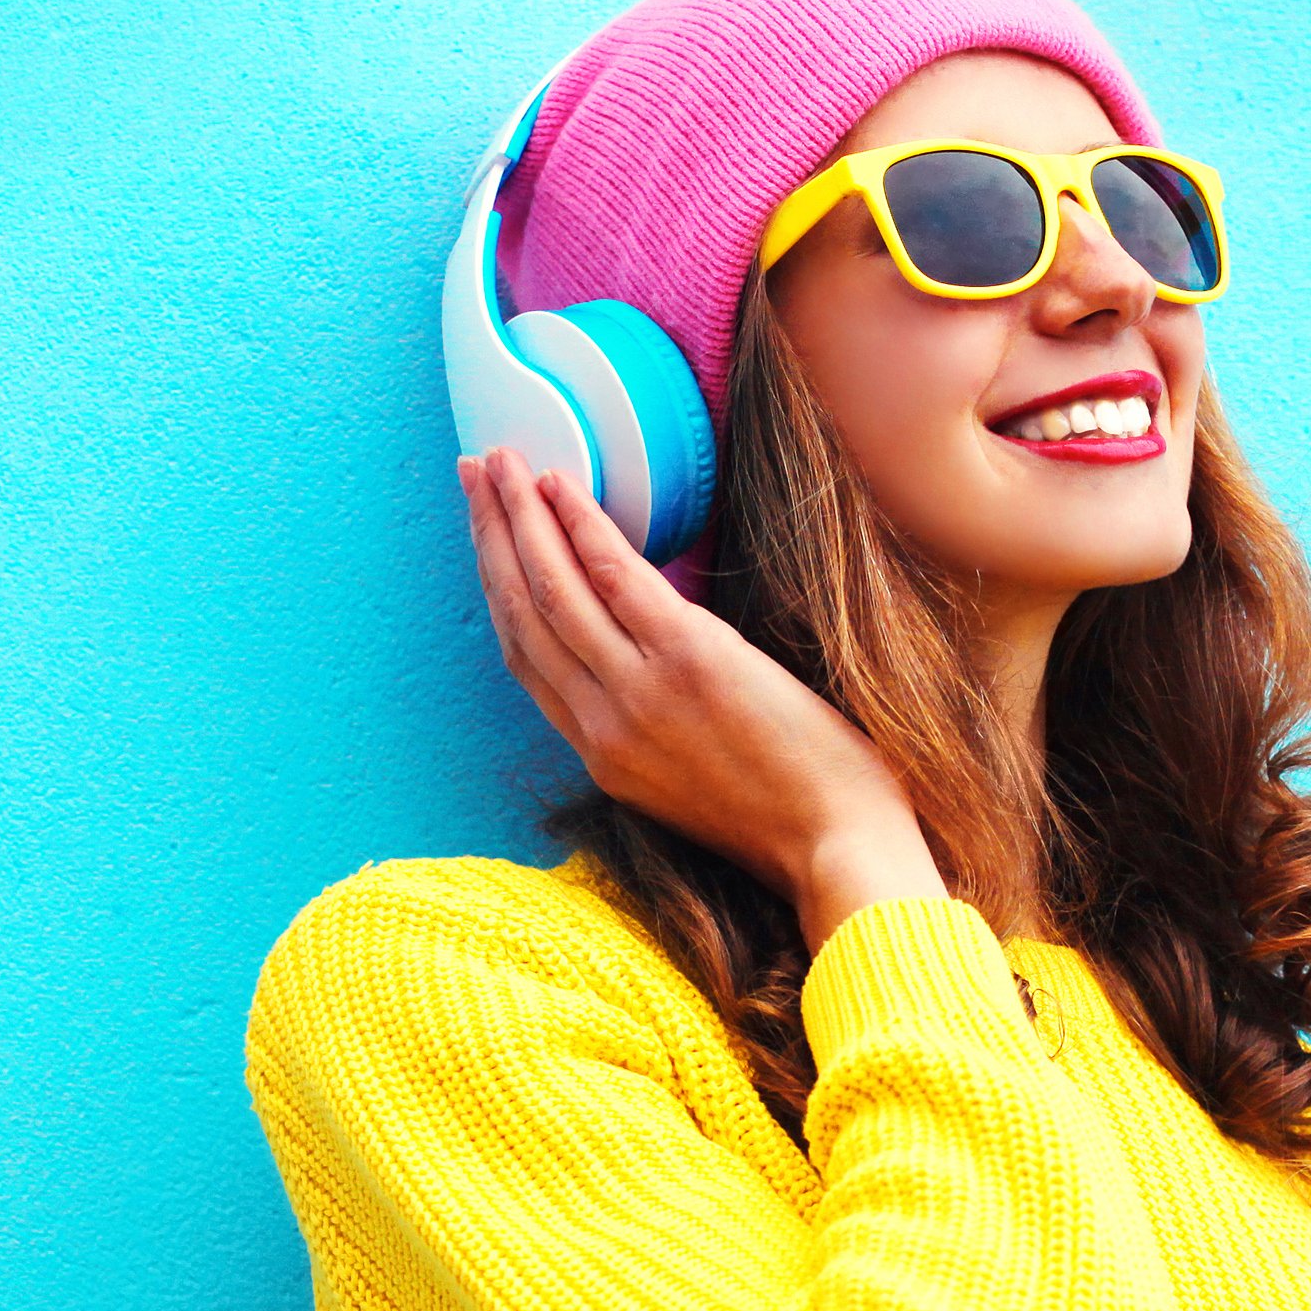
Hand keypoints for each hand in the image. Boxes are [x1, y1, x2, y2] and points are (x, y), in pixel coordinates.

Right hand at [461, 450, 944, 946]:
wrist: (837, 848)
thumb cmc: (791, 817)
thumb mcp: (692, 785)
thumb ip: (655, 729)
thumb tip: (651, 663)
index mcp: (604, 755)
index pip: (527, 658)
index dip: (497, 589)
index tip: (485, 538)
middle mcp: (603, 725)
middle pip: (522, 615)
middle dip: (490, 537)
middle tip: (473, 474)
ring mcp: (639, 692)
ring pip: (552, 589)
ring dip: (519, 517)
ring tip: (501, 462)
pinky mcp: (688, 660)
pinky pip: (614, 578)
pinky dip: (580, 527)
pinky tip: (561, 487)